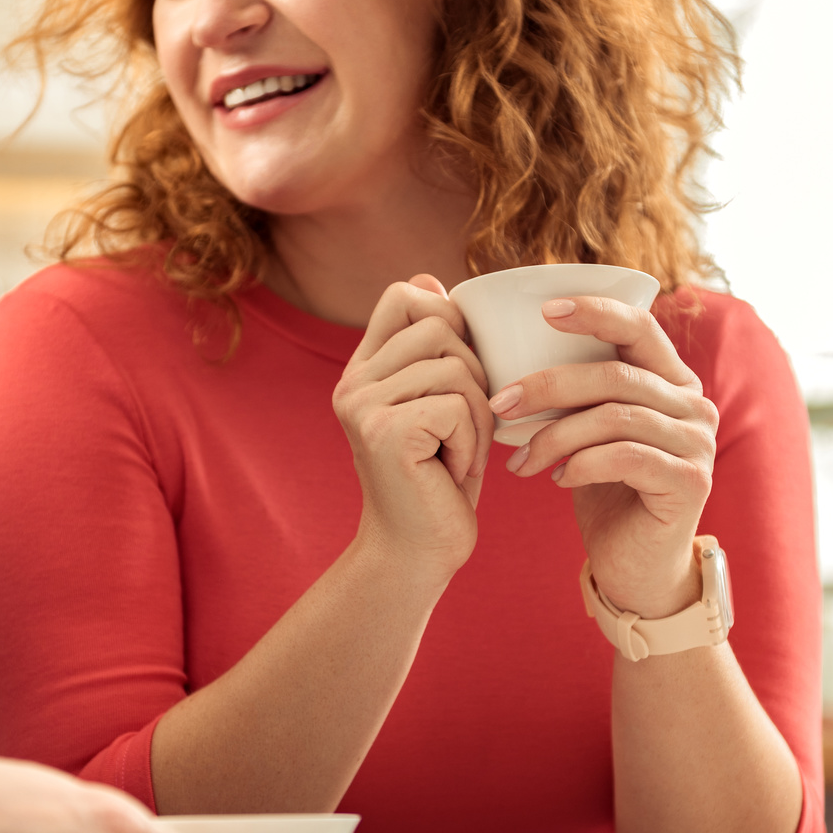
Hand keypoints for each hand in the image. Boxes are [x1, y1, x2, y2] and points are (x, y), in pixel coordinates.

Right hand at [332, 275, 494, 578]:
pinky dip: (473, 442)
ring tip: (457, 454)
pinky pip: (460, 405)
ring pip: (457, 367)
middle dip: (476, 376)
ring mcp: (363, 406)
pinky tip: (451, 472)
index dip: (447, 316)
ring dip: (479, 417)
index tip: (460, 371)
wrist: (416, 555)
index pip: (404, 295)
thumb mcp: (438, 404)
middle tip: (464, 429)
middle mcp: (352, 383)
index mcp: (362, 370)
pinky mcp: (385, 431)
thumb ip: (431, 349)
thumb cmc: (437, 482)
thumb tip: (428, 277)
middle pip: (440, 325)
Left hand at [490, 296, 716, 618]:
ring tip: (521, 460)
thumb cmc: (603, 492)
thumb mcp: (585, 432)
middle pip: (615, 375)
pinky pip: (626, 457)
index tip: (544, 310)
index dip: (595, 312)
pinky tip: (557, 480)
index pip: (640, 326)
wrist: (635, 567)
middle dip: (548, 385)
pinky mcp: (689, 482)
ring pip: (615, 417)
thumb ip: (572, 392)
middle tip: (501, 403)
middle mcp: (693, 404)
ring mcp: (697, 443)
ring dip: (555, 435)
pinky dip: (582, 464)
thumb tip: (504, 348)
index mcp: (670, 379)